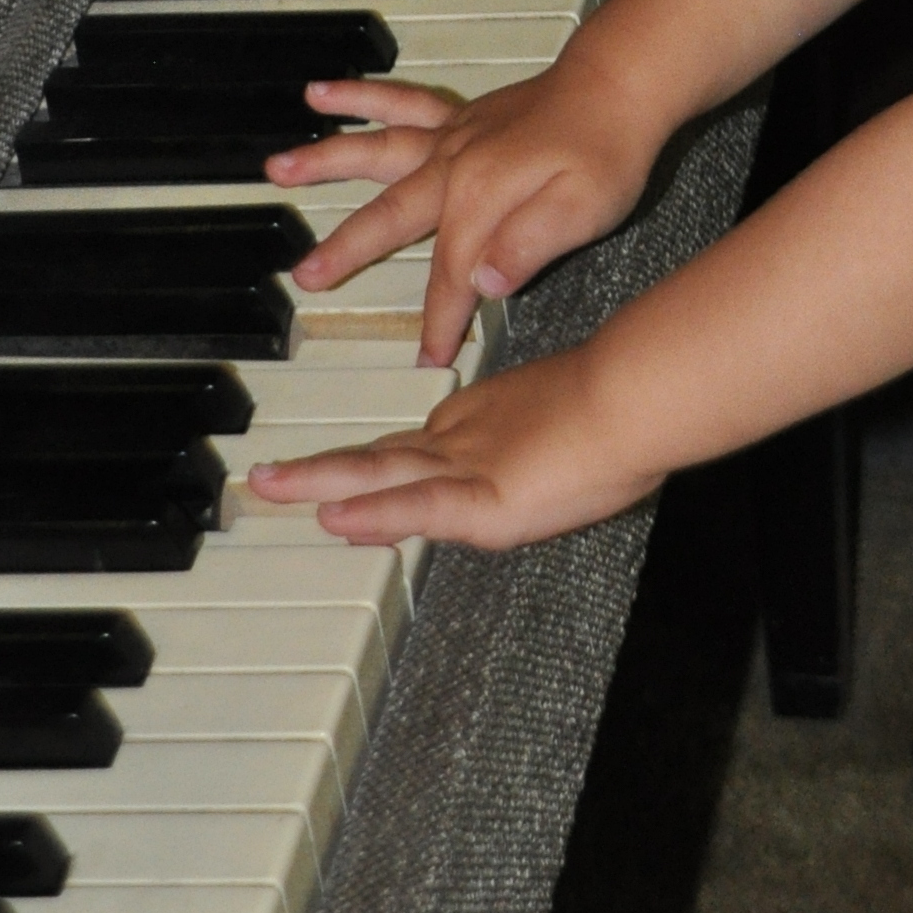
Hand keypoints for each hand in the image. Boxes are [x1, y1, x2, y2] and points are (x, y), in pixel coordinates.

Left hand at [246, 341, 659, 549]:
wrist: (644, 395)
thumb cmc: (633, 407)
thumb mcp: (584, 431)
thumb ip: (558, 440)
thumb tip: (570, 446)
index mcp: (488, 424)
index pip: (417, 451)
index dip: (370, 465)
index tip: (333, 475)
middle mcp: (467, 440)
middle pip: (380, 458)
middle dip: (322, 469)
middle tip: (269, 476)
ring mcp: (470, 466)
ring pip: (378, 476)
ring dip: (319, 482)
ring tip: (268, 486)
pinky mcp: (483, 498)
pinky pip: (416, 507)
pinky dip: (373, 514)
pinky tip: (333, 518)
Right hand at [266, 65, 656, 369]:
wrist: (624, 84)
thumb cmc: (609, 147)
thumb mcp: (583, 211)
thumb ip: (528, 246)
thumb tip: (484, 281)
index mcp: (480, 198)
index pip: (451, 276)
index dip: (440, 320)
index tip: (429, 356)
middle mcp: (454, 165)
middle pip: (389, 215)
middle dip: (346, 250)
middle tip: (304, 275)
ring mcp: (454, 137)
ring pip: (377, 150)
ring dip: (327, 160)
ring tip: (278, 166)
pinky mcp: (463, 119)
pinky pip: (400, 103)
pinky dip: (361, 96)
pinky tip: (325, 93)